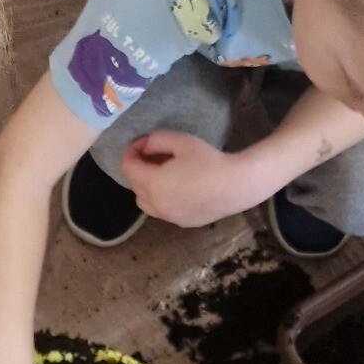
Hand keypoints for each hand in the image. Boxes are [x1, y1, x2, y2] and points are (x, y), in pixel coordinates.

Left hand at [118, 132, 269, 227]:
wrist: (236, 186)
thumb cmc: (209, 161)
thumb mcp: (181, 141)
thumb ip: (157, 140)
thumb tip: (145, 147)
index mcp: (152, 184)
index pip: (127, 167)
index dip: (131, 151)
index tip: (142, 142)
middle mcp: (155, 204)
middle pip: (134, 185)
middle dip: (138, 168)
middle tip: (153, 154)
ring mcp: (168, 217)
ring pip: (145, 202)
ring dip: (146, 186)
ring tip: (162, 172)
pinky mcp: (181, 223)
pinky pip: (161, 210)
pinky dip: (160, 198)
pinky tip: (178, 187)